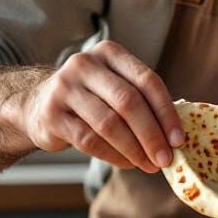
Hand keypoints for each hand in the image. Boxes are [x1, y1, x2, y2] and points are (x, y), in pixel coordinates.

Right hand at [10, 40, 184, 172]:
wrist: (38, 104)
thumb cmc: (91, 98)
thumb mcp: (114, 86)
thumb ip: (142, 100)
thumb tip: (176, 135)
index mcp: (109, 52)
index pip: (146, 80)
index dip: (166, 112)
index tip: (179, 139)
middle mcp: (85, 64)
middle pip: (128, 102)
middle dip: (152, 134)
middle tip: (166, 159)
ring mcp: (65, 87)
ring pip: (109, 123)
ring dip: (134, 149)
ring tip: (149, 165)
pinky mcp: (52, 114)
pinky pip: (90, 140)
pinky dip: (113, 155)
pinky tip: (127, 163)